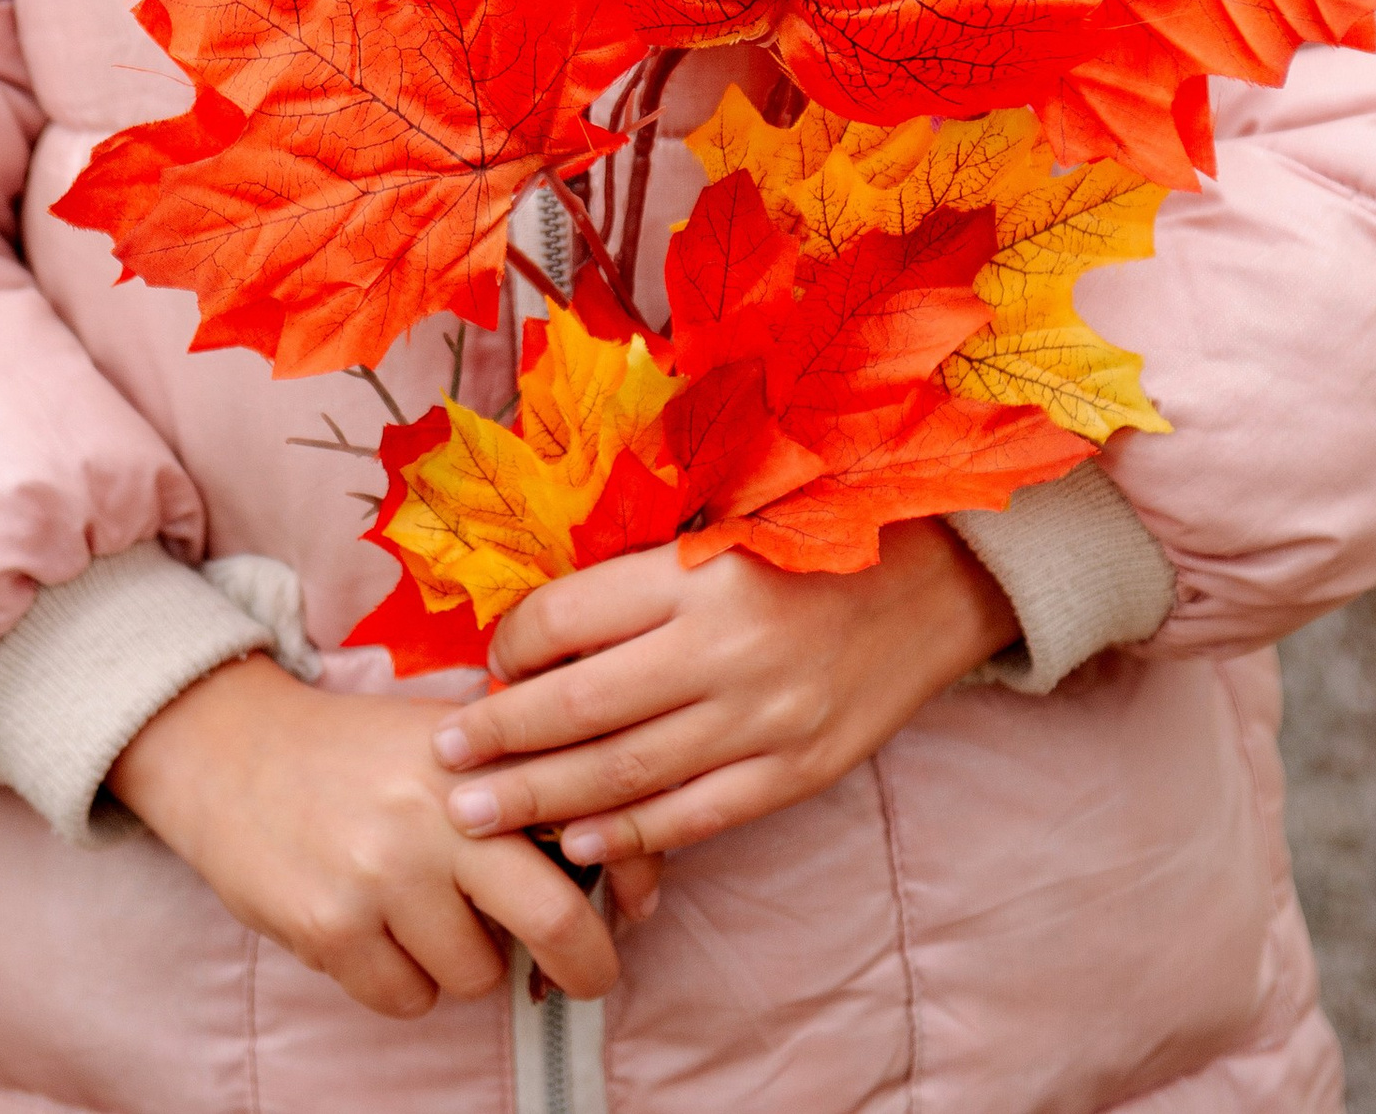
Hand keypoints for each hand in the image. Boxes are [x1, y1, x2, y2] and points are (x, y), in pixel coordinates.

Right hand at [108, 654, 631, 1020]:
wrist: (230, 747)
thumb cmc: (355, 753)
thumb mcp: (444, 743)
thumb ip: (518, 788)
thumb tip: (608, 871)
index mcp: (479, 754)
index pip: (584, 826)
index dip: (624, 880)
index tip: (629, 914)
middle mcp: (440, 810)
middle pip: (554, 917)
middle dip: (584, 964)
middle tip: (584, 977)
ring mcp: (384, 871)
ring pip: (474, 974)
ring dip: (459, 961)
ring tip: (416, 909)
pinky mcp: (332, 926)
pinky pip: (406, 999)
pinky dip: (399, 981)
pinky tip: (368, 926)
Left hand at [429, 522, 1016, 870]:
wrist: (932, 581)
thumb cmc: (810, 539)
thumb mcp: (720, 527)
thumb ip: (638, 576)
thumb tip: (538, 629)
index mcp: (694, 572)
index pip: (567, 620)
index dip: (509, 648)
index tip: (485, 665)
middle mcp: (722, 647)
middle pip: (579, 709)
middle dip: (499, 743)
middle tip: (443, 765)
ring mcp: (763, 718)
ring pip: (627, 775)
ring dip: (542, 801)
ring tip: (478, 819)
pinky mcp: (798, 770)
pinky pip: (696, 815)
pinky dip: (632, 836)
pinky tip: (580, 846)